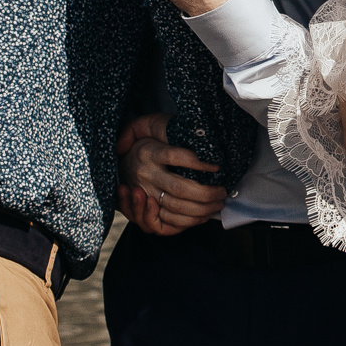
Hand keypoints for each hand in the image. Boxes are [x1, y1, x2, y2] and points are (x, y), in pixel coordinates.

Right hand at [113, 113, 225, 234]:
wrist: (123, 165)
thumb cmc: (144, 142)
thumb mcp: (146, 125)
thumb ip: (151, 123)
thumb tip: (149, 136)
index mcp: (148, 152)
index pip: (177, 157)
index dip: (199, 163)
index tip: (217, 166)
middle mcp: (146, 174)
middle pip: (179, 187)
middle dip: (206, 192)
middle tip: (223, 191)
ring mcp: (145, 193)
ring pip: (176, 206)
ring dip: (202, 208)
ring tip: (218, 203)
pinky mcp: (145, 209)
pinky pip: (166, 222)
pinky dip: (187, 222)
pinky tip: (202, 216)